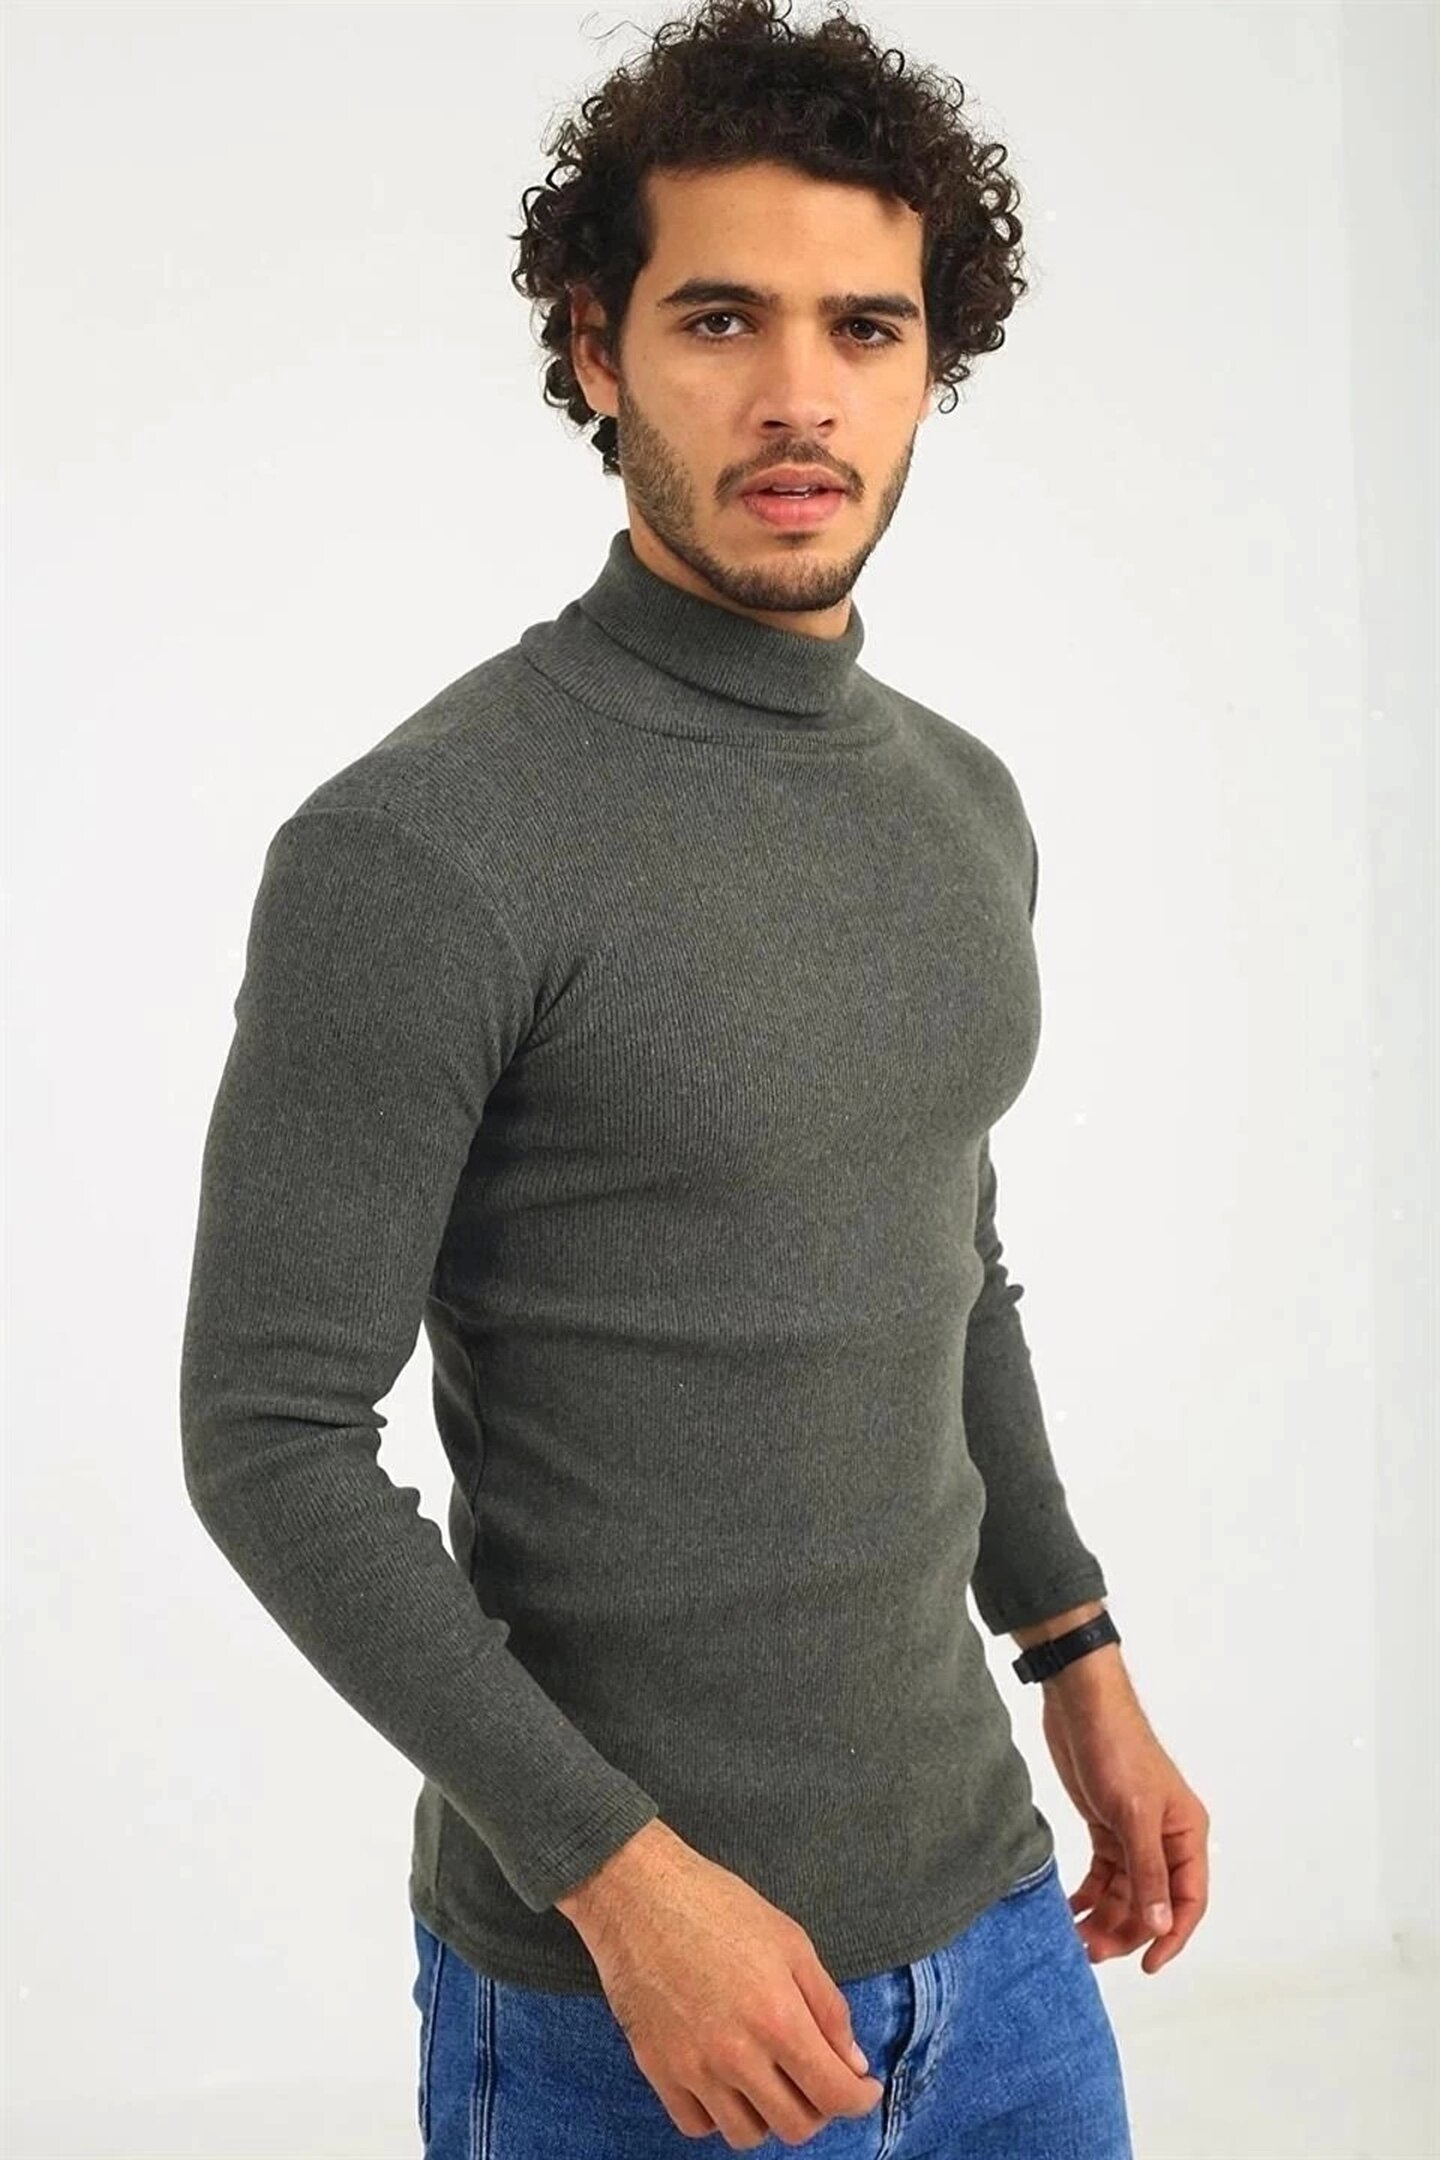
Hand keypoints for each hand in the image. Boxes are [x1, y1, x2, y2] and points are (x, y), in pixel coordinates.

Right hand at [559, 1820, 882, 2148]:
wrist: (638, 1894)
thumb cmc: (718, 1906)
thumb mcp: (791, 1941)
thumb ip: (829, 2007)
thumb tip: (853, 2064)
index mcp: (778, 2018)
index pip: (834, 2095)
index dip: (859, 2099)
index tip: (863, 2087)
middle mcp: (737, 2055)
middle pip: (795, 2126)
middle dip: (819, 2107)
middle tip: (815, 2076)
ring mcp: (693, 2068)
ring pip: (747, 2135)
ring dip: (769, 2115)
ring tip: (770, 2078)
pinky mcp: (657, 2070)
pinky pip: (697, 2126)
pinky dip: (719, 2114)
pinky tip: (726, 2081)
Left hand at [1041, 1670, 1209, 1974]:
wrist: (1080, 1705)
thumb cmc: (1117, 1748)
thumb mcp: (1133, 1814)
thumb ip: (1147, 1872)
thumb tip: (1161, 1926)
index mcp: (1186, 1834)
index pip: (1188, 1901)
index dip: (1171, 1937)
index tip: (1146, 1966)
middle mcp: (1166, 1839)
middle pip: (1153, 1903)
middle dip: (1126, 1930)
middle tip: (1091, 1951)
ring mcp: (1134, 1834)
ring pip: (1126, 1893)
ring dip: (1104, 1917)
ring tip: (1076, 1938)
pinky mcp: (1106, 1826)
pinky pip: (1104, 1874)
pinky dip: (1089, 1894)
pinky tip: (1071, 1910)